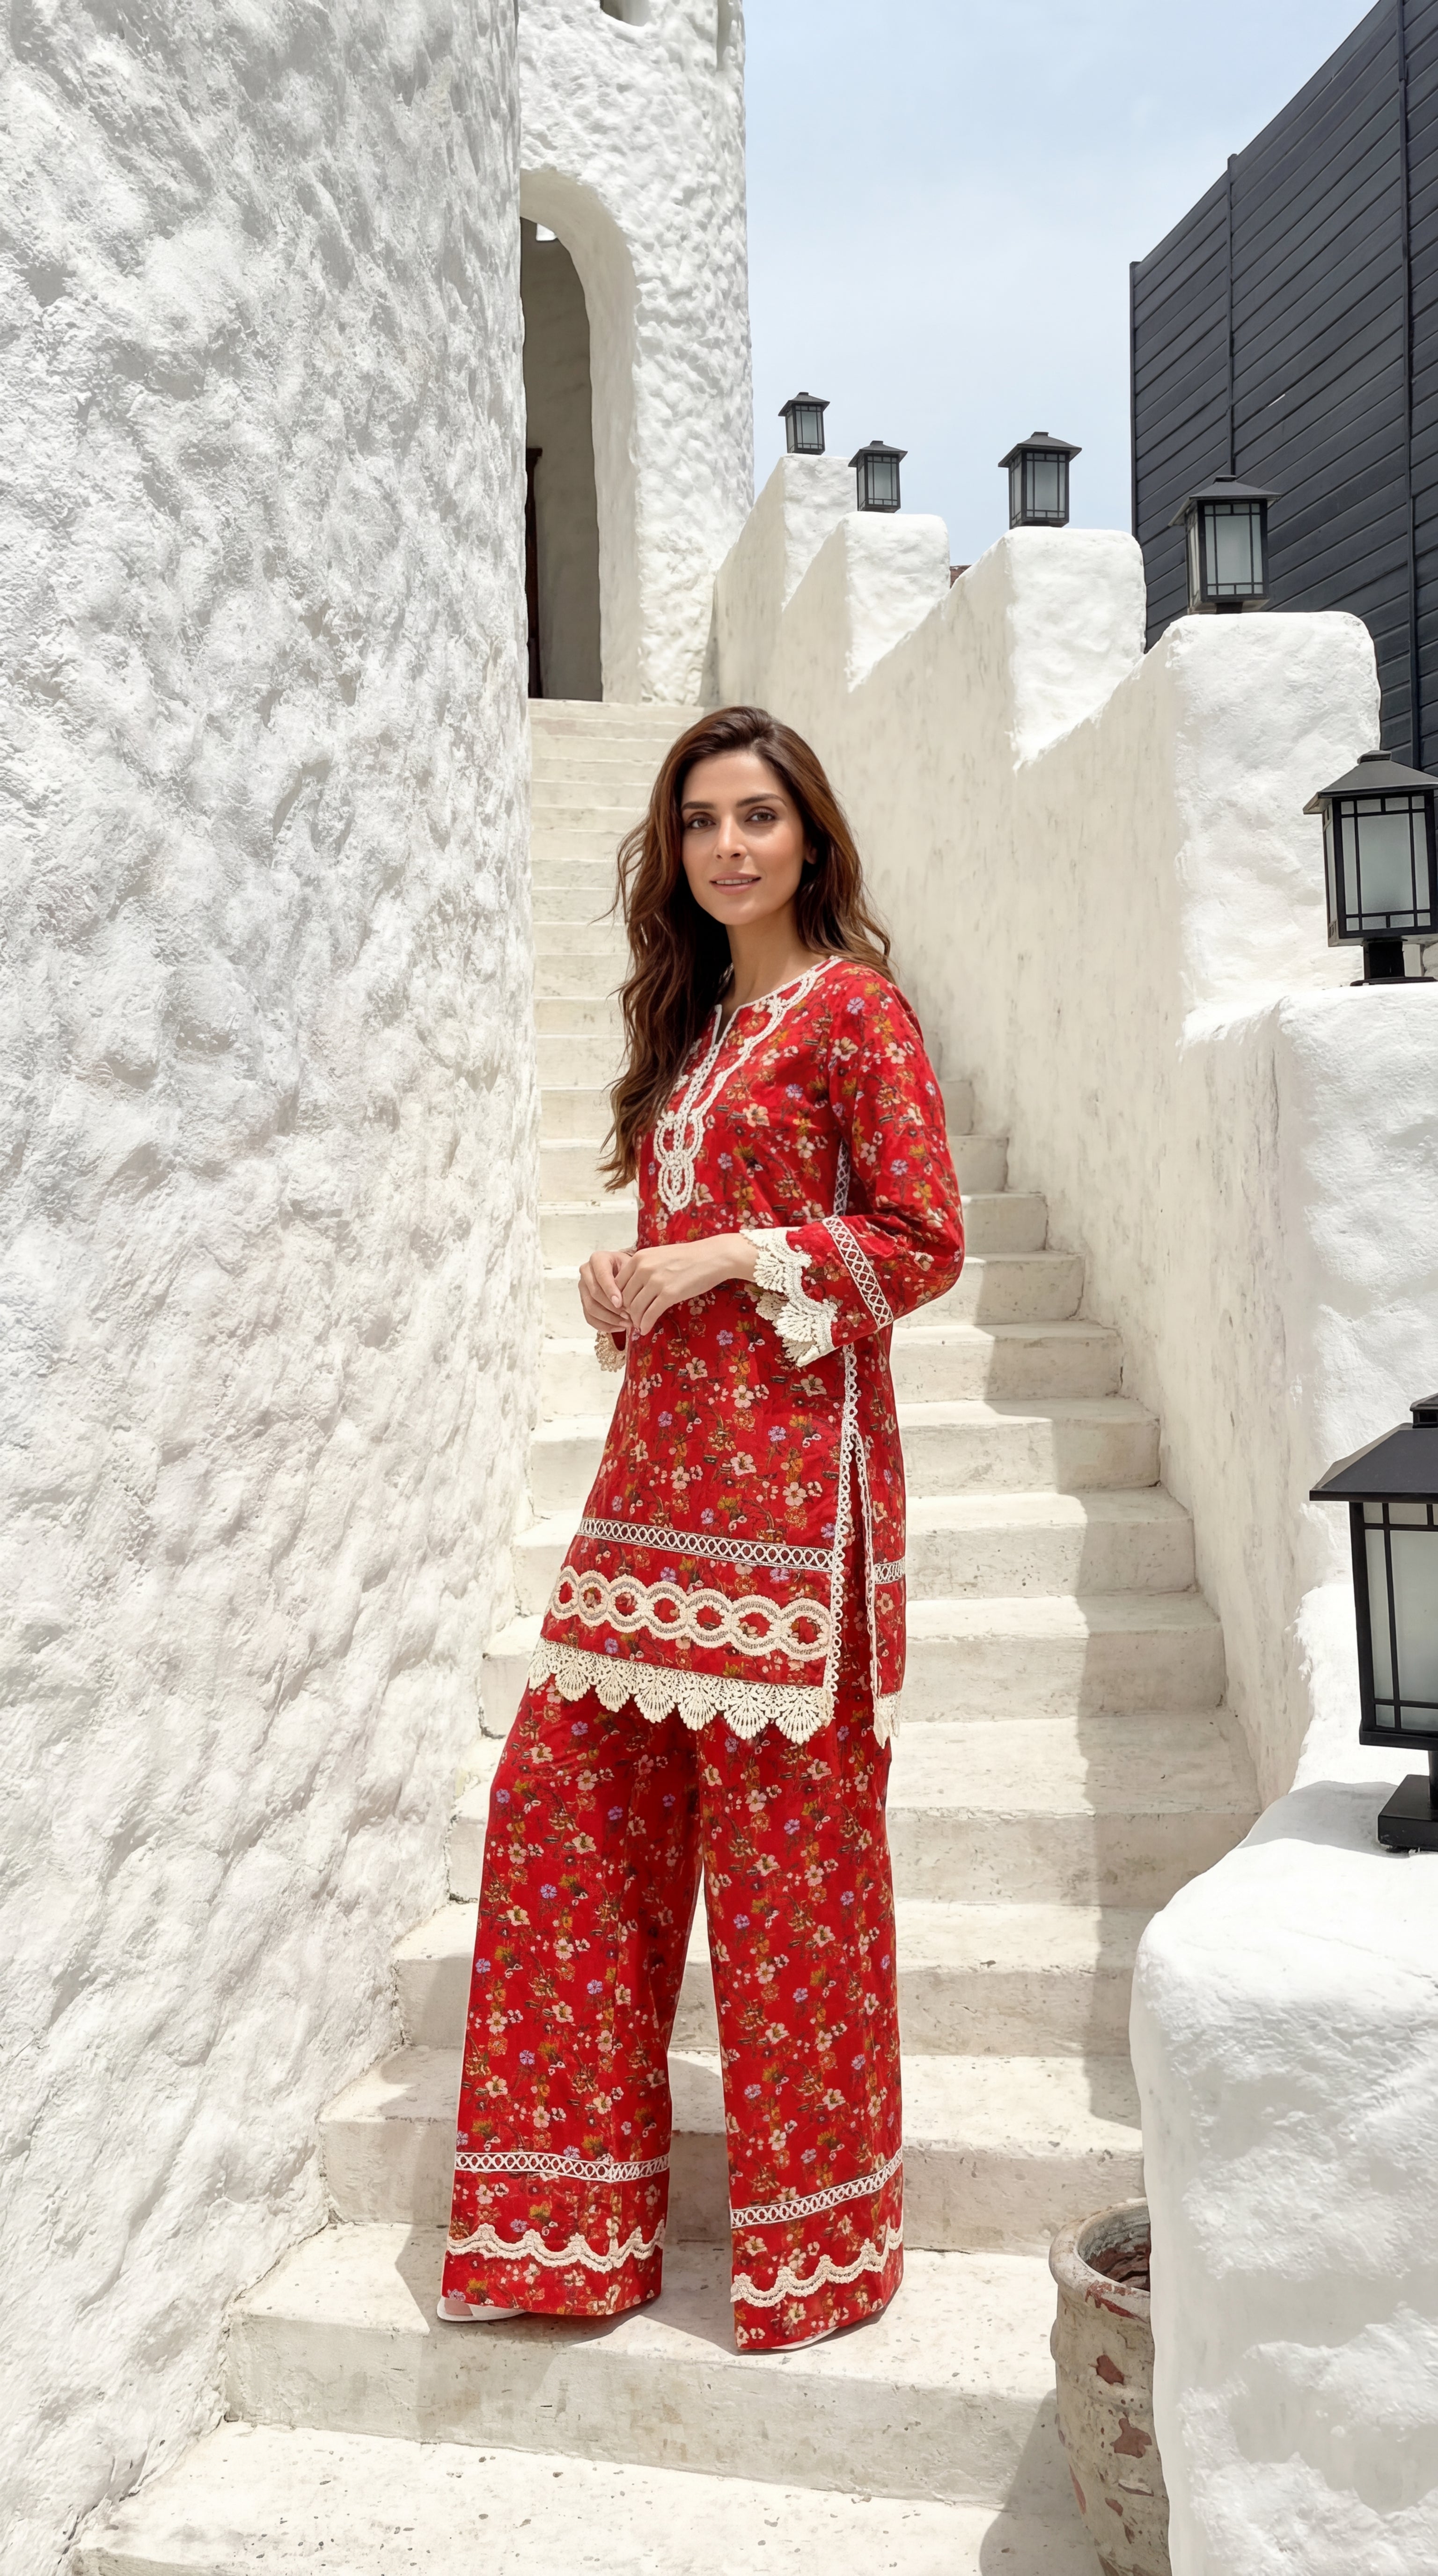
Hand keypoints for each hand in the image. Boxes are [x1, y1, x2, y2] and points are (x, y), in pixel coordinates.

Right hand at [579, 1246, 633, 1334]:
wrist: (622, 1269)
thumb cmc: (627, 1267)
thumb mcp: (631, 1266)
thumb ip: (628, 1280)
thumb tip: (626, 1304)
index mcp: (597, 1259)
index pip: (601, 1276)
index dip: (610, 1291)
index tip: (621, 1303)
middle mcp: (586, 1272)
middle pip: (594, 1294)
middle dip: (612, 1308)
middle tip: (628, 1316)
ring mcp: (583, 1288)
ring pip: (591, 1308)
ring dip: (609, 1319)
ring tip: (626, 1323)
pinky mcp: (584, 1301)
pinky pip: (590, 1318)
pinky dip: (604, 1325)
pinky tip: (619, 1327)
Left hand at [615, 1234, 757, 1337]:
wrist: (713, 1256)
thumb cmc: (688, 1257)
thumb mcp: (659, 1256)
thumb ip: (644, 1268)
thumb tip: (633, 1287)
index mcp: (639, 1257)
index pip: (618, 1283)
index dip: (619, 1298)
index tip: (625, 1307)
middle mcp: (644, 1268)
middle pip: (624, 1297)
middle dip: (626, 1311)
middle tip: (631, 1319)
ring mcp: (656, 1281)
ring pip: (635, 1308)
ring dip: (635, 1320)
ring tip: (639, 1325)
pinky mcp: (669, 1294)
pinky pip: (650, 1314)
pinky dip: (645, 1324)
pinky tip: (646, 1329)